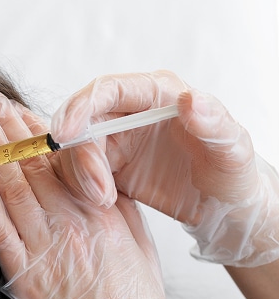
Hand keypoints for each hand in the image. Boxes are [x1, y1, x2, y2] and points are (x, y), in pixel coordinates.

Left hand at [0, 88, 183, 298]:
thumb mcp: (136, 241)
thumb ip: (110, 202)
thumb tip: (87, 170)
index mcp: (100, 212)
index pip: (62, 158)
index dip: (35, 128)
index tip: (16, 104)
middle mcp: (72, 225)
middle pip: (33, 166)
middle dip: (6, 128)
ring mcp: (46, 251)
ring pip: (13, 191)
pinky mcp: (25, 278)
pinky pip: (1, 234)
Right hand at [49, 70, 278, 266]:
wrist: (224, 208)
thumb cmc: (234, 175)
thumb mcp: (233, 150)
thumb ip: (214, 122)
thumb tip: (190, 99)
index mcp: (158, 94)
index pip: (107, 90)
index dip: (80, 108)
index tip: (65, 136)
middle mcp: (131, 112)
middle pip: (83, 122)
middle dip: (81, 157)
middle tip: (98, 191)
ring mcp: (117, 139)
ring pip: (76, 149)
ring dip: (80, 176)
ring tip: (105, 201)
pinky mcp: (108, 165)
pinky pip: (78, 171)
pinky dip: (80, 187)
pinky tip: (105, 203)